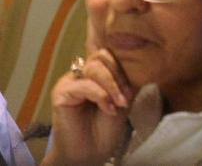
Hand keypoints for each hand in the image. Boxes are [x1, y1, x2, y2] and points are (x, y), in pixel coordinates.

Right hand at [43, 49, 134, 165]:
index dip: (126, 64)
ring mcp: (71, 80)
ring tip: (120, 103)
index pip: (112, 51)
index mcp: (99, 68)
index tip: (139, 80)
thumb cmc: (108, 124)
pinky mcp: (61, 92)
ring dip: (112, 85)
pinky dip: (100, 95)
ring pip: (94, 68)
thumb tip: (140, 60)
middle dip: (119, 74)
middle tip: (128, 95)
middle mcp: (83, 70)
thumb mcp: (125, 96)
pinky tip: (108, 108)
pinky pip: (84, 85)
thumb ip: (129, 77)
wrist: (92, 150)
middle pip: (103, 56)